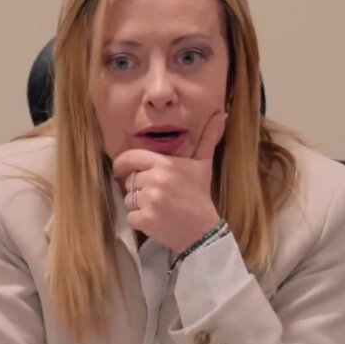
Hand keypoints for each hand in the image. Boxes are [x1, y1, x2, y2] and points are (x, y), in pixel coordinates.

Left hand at [111, 111, 226, 252]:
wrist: (203, 230)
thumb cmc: (200, 195)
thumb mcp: (203, 164)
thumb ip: (207, 139)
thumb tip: (221, 113)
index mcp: (164, 164)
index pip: (130, 158)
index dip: (123, 164)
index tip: (124, 170)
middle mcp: (155, 180)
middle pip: (129, 181)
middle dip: (137, 188)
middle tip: (155, 195)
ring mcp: (149, 201)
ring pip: (128, 199)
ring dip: (138, 205)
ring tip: (157, 208)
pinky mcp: (145, 220)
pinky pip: (130, 217)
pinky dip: (139, 221)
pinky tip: (155, 220)